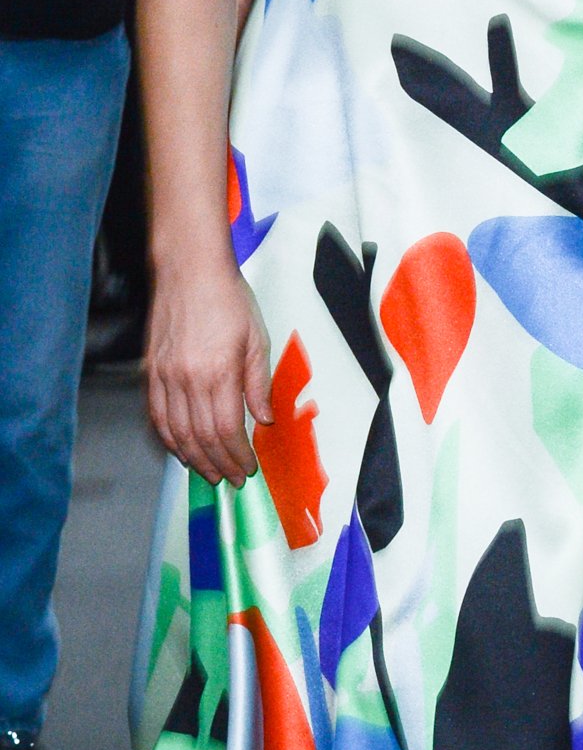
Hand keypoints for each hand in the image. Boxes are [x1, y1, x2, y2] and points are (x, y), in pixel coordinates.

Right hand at [147, 261, 272, 483]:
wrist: (189, 269)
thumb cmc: (228, 299)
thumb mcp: (257, 339)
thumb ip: (258, 384)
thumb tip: (263, 420)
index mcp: (218, 372)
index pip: (226, 430)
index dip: (237, 456)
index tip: (248, 470)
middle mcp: (187, 378)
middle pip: (200, 438)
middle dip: (218, 464)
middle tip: (231, 480)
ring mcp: (165, 375)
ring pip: (175, 432)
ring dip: (192, 458)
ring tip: (208, 472)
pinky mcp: (151, 369)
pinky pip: (156, 414)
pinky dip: (168, 438)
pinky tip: (181, 449)